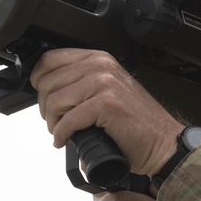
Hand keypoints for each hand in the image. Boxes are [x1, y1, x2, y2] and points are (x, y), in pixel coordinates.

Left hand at [29, 48, 184, 176]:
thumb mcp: (107, 91)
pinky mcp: (106, 104)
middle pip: (47, 82)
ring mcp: (104, 83)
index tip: (44, 98)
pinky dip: (62, 135)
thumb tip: (47, 90)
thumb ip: (82, 83)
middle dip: (46, 107)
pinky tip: (66, 140)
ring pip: (54, 101)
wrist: (162, 142)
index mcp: (99, 59)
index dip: (39, 81)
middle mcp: (101, 66)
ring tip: (63, 131)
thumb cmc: (135, 122)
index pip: (50, 59)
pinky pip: (67, 120)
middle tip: (56, 121)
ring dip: (53, 123)